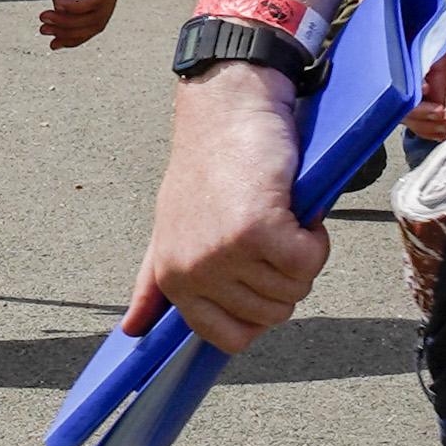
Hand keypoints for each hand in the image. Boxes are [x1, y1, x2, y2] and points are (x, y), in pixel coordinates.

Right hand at [40, 0, 126, 48]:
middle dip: (70, 33)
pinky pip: (95, 1)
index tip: (51, 39)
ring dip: (69, 23)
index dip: (74, 34)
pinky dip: (75, 9)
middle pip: (97, 24)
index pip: (95, 19)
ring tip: (45, 19)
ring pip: (96, 17)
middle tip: (45, 32)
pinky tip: (57, 7)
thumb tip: (58, 11)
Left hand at [128, 63, 328, 353]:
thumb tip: (131, 329)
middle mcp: (192, 271)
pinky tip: (293, 206)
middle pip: (274, 315)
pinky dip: (314, 237)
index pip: (229, 338)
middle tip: (267, 226)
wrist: (229, 107)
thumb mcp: (171, 228)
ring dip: (300, 251)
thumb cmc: (210, 165)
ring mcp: (223, 252)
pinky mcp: (257, 229)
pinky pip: (309, 262)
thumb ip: (154, 281)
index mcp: (172, 277)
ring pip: (295, 289)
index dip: (259, 312)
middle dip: (284, 274)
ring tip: (275, 209)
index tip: (259, 274)